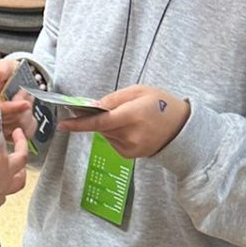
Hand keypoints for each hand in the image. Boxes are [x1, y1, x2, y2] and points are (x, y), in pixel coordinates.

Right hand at [0, 53, 35, 136]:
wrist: (19, 82)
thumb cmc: (9, 75)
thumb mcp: (5, 65)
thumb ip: (1, 69)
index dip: (11, 108)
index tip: (25, 103)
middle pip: (8, 121)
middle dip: (22, 107)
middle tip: (26, 93)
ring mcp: (0, 127)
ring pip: (19, 126)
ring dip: (28, 112)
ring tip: (25, 99)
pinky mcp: (12, 134)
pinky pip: (26, 131)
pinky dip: (31, 120)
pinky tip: (27, 110)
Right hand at [0, 124, 27, 209]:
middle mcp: (5, 173)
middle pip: (21, 156)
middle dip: (21, 143)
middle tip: (18, 135)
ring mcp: (3, 188)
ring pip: (20, 179)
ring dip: (21, 170)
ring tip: (19, 166)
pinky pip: (5, 195)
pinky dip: (5, 190)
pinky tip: (1, 187)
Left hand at [60, 84, 189, 159]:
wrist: (181, 128)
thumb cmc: (162, 105)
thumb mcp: (140, 91)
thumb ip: (115, 99)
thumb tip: (94, 106)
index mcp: (133, 116)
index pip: (100, 121)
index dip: (80, 123)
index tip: (64, 124)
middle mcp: (131, 135)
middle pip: (101, 127)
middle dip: (97, 118)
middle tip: (106, 108)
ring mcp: (130, 148)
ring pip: (106, 134)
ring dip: (109, 125)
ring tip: (129, 117)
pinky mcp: (130, 155)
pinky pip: (113, 141)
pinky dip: (115, 133)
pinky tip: (131, 128)